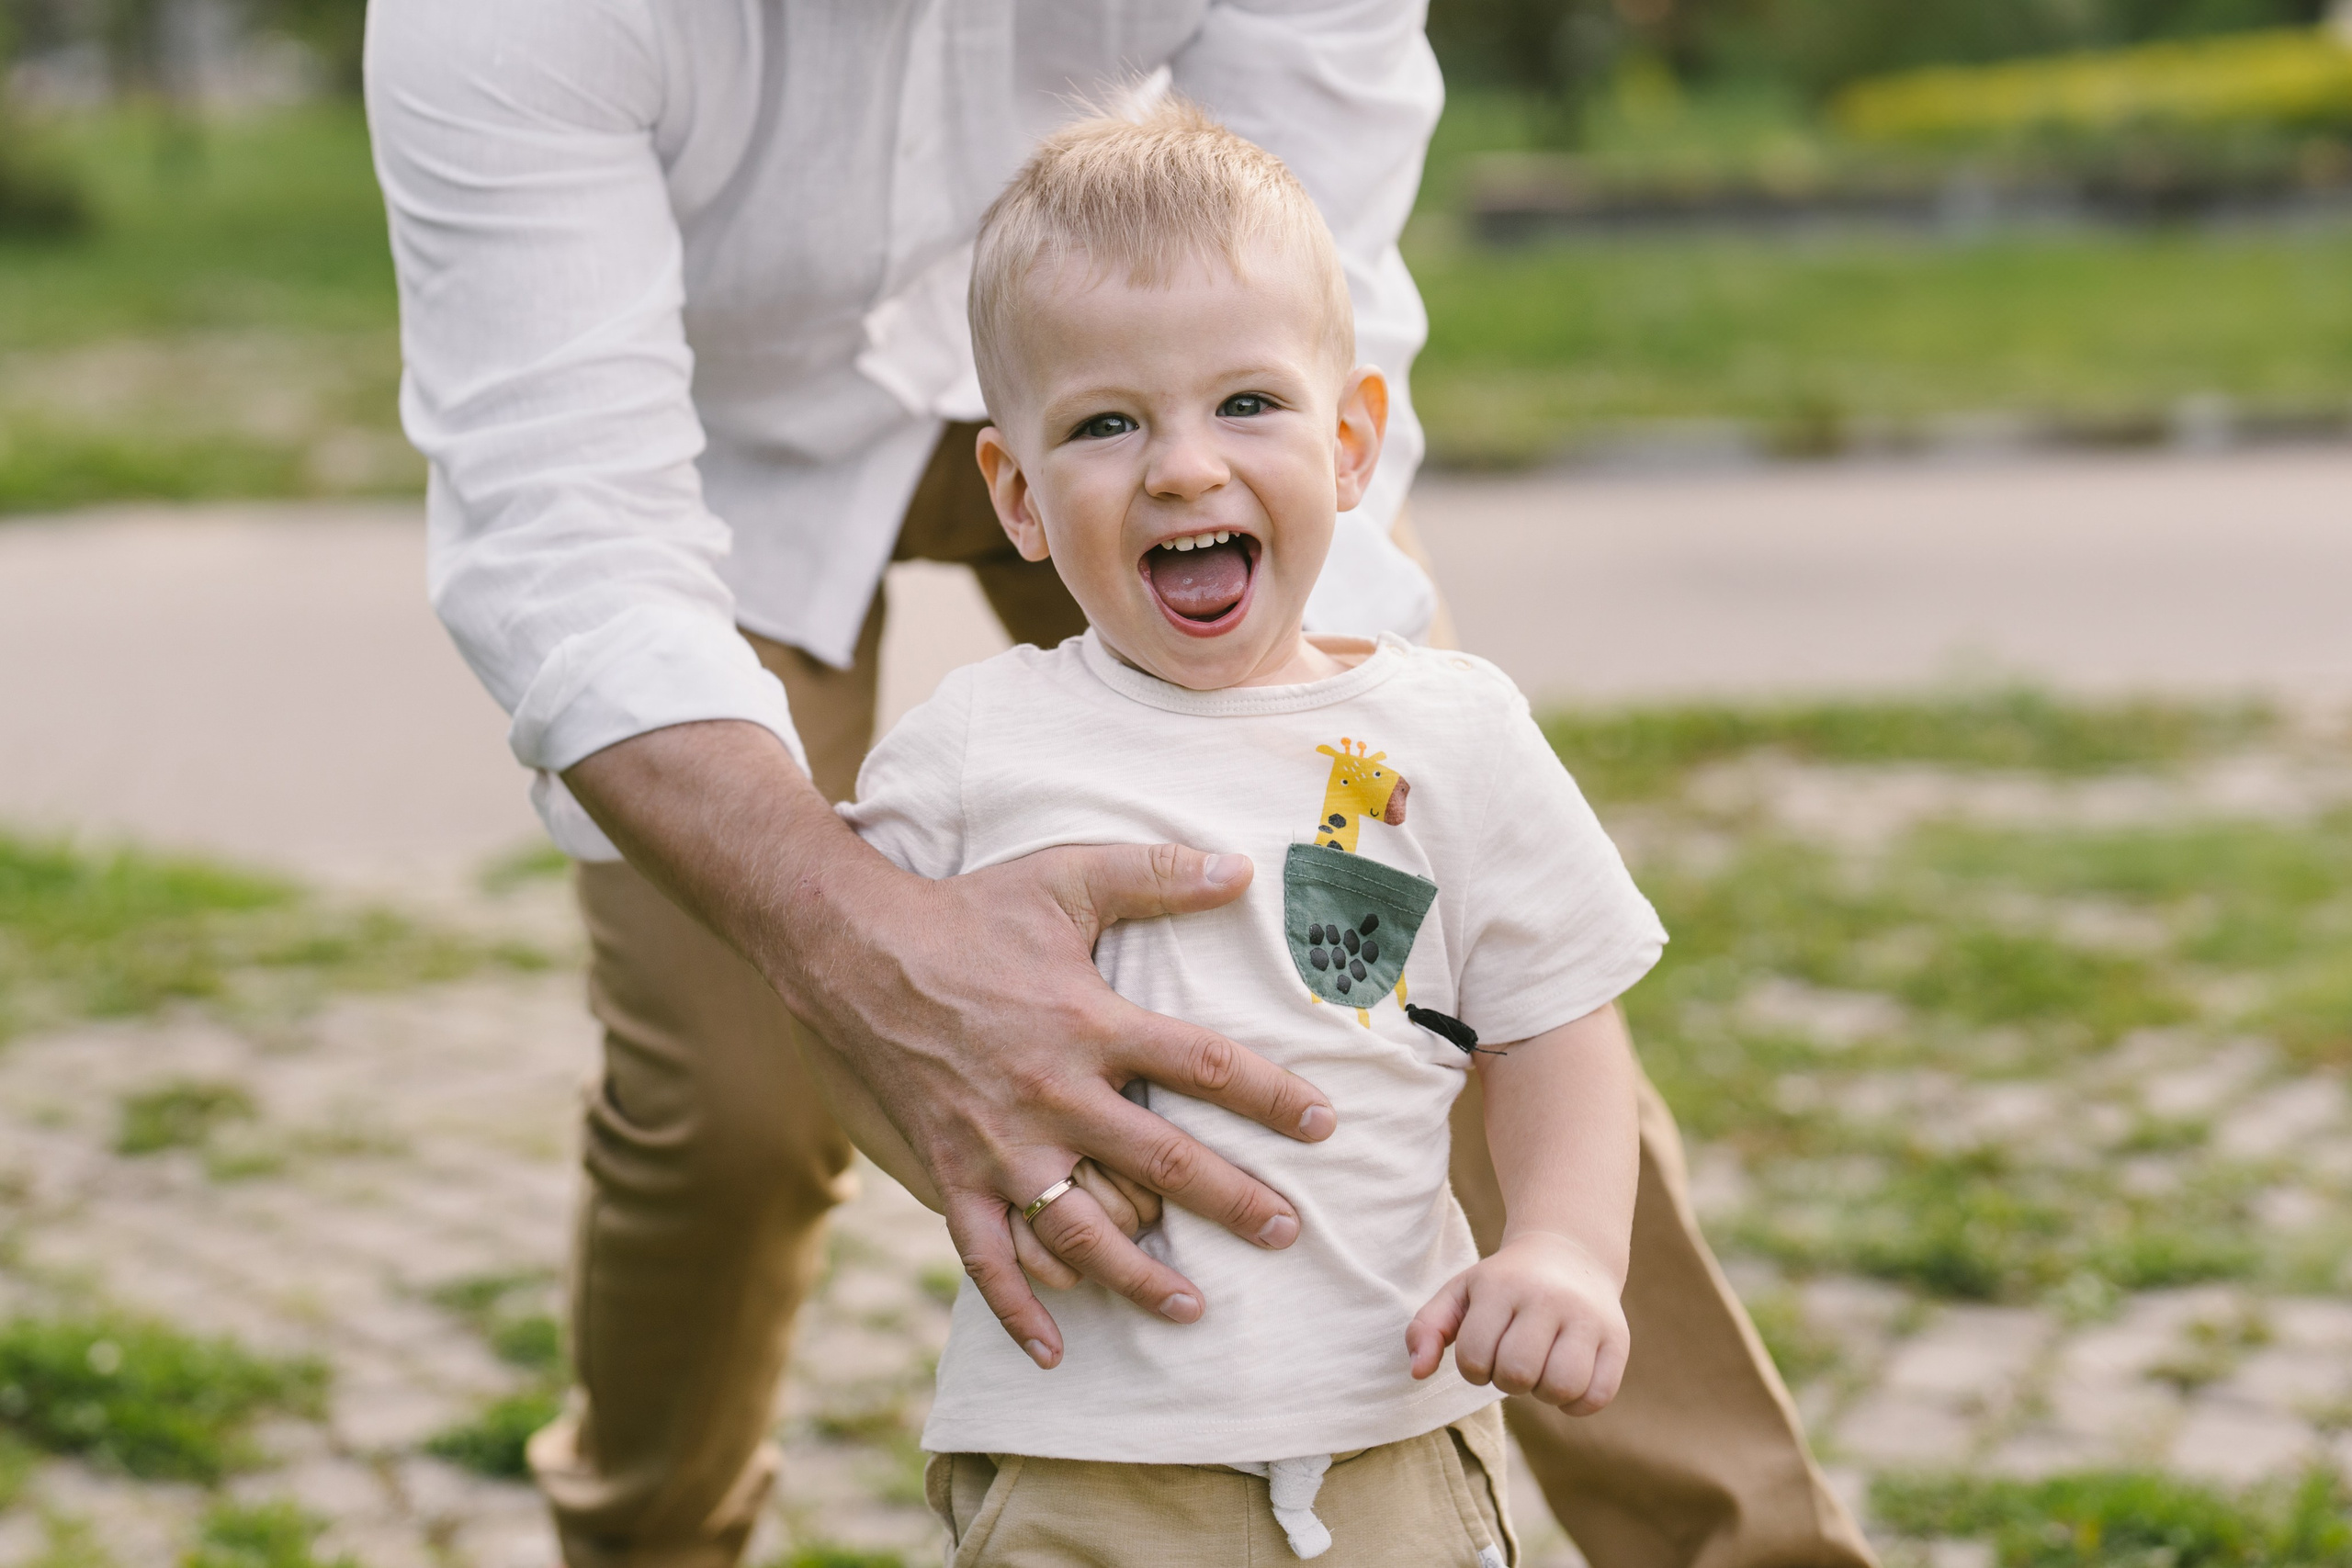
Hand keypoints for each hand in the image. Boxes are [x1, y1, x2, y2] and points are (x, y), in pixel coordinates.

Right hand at [564, 721, 1333, 1369]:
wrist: (853, 948)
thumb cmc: (969, 909)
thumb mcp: (1067, 874)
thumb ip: (1156, 872)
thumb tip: (1241, 868)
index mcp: (1088, 1023)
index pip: (1203, 1065)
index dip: (1271, 1096)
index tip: (1323, 1124)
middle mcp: (1052, 1095)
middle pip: (1163, 1163)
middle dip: (1234, 1202)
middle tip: (1288, 1233)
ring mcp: (998, 1144)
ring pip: (1081, 1229)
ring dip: (1139, 1275)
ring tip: (1192, 1307)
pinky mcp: (950, 1173)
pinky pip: (986, 1257)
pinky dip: (1017, 1310)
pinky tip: (1055, 1351)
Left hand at [1406, 1231, 1628, 1413]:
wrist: (1568, 1252)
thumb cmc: (1503, 1285)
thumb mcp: (1459, 1293)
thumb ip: (1427, 1329)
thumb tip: (1418, 1372)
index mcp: (1502, 1286)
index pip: (1474, 1358)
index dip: (1474, 1368)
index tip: (1486, 1350)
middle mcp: (1548, 1297)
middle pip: (1517, 1374)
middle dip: (1508, 1381)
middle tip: (1514, 1361)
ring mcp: (1588, 1317)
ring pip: (1561, 1387)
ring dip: (1543, 1393)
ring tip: (1540, 1370)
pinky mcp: (1617, 1339)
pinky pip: (1597, 1396)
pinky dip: (1576, 1403)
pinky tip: (1567, 1380)